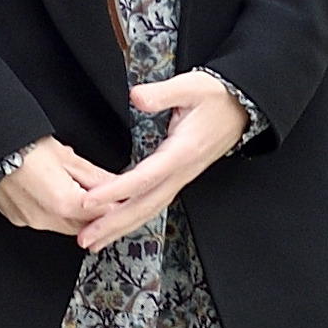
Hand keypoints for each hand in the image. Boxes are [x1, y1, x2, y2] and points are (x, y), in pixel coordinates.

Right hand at [0, 138, 113, 237]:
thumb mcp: (69, 157)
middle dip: (97, 214)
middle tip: (102, 196)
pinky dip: (54, 213)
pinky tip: (52, 193)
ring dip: (76, 215)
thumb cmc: (23, 148)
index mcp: (65, 203)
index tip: (124, 199)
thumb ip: (98, 177)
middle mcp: (47, 219)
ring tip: (75, 190)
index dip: (117, 206)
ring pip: (66, 227)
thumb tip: (119, 186)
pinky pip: (45, 222)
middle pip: (86, 227)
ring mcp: (30, 221)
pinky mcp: (18, 219)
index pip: (105, 215)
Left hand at [73, 75, 248, 250]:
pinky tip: (117, 225)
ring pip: (150, 209)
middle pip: (145, 204)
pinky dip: (134, 217)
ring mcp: (181, 177)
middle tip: (85, 239)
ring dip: (121, 226)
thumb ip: (163, 93)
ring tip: (94, 240)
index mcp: (182, 151)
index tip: (89, 201)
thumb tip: (138, 97)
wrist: (242, 106)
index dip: (115, 191)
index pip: (144, 177)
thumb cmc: (217, 98)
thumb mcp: (192, 86)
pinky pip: (154, 203)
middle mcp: (182, 171)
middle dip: (114, 224)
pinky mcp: (179, 177)